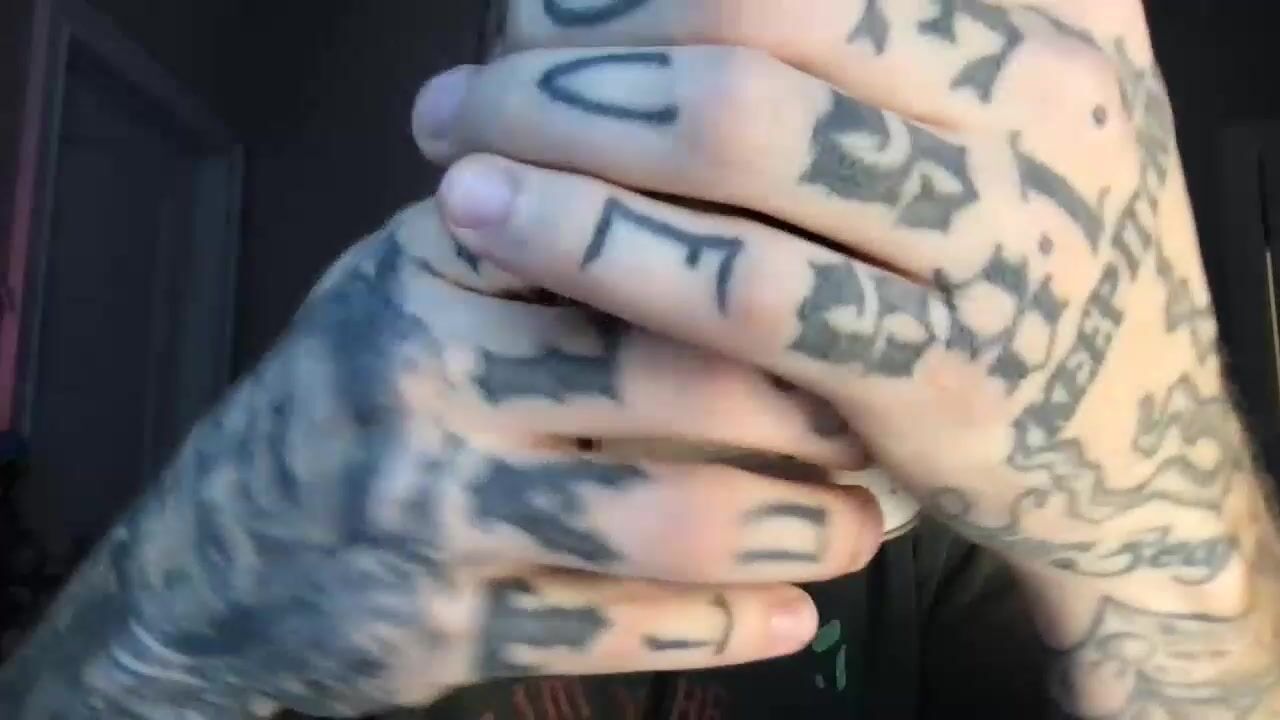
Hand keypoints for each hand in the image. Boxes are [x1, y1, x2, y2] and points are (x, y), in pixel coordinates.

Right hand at [28, 198, 880, 718]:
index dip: (766, 281)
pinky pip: (614, 630)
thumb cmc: (354, 403)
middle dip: (810, 414)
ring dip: (792, 531)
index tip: (857, 302)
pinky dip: (720, 628)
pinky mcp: (440, 630)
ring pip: (662, 519)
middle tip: (888, 429)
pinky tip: (787, 621)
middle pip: (670, 380)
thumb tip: (734, 247)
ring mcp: (430, 511)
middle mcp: (428, 374)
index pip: (633, 248)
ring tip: (860, 533)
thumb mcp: (414, 293)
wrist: (214, 566)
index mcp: (435, 267)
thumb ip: (542, 260)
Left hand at [418, 0, 1247, 595]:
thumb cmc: (1047, 262)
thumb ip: (948, 23)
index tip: (534, 13)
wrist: (1140, 452)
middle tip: (465, 89)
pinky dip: (608, 249)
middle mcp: (1021, 125)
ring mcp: (984, 254)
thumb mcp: (1043, 113)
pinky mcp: (936, 383)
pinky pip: (746, 293)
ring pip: (738, 142)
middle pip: (750, 36)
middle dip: (574, 55)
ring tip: (456, 152)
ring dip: (565, 135)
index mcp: (1034, 46)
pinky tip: (508, 232)